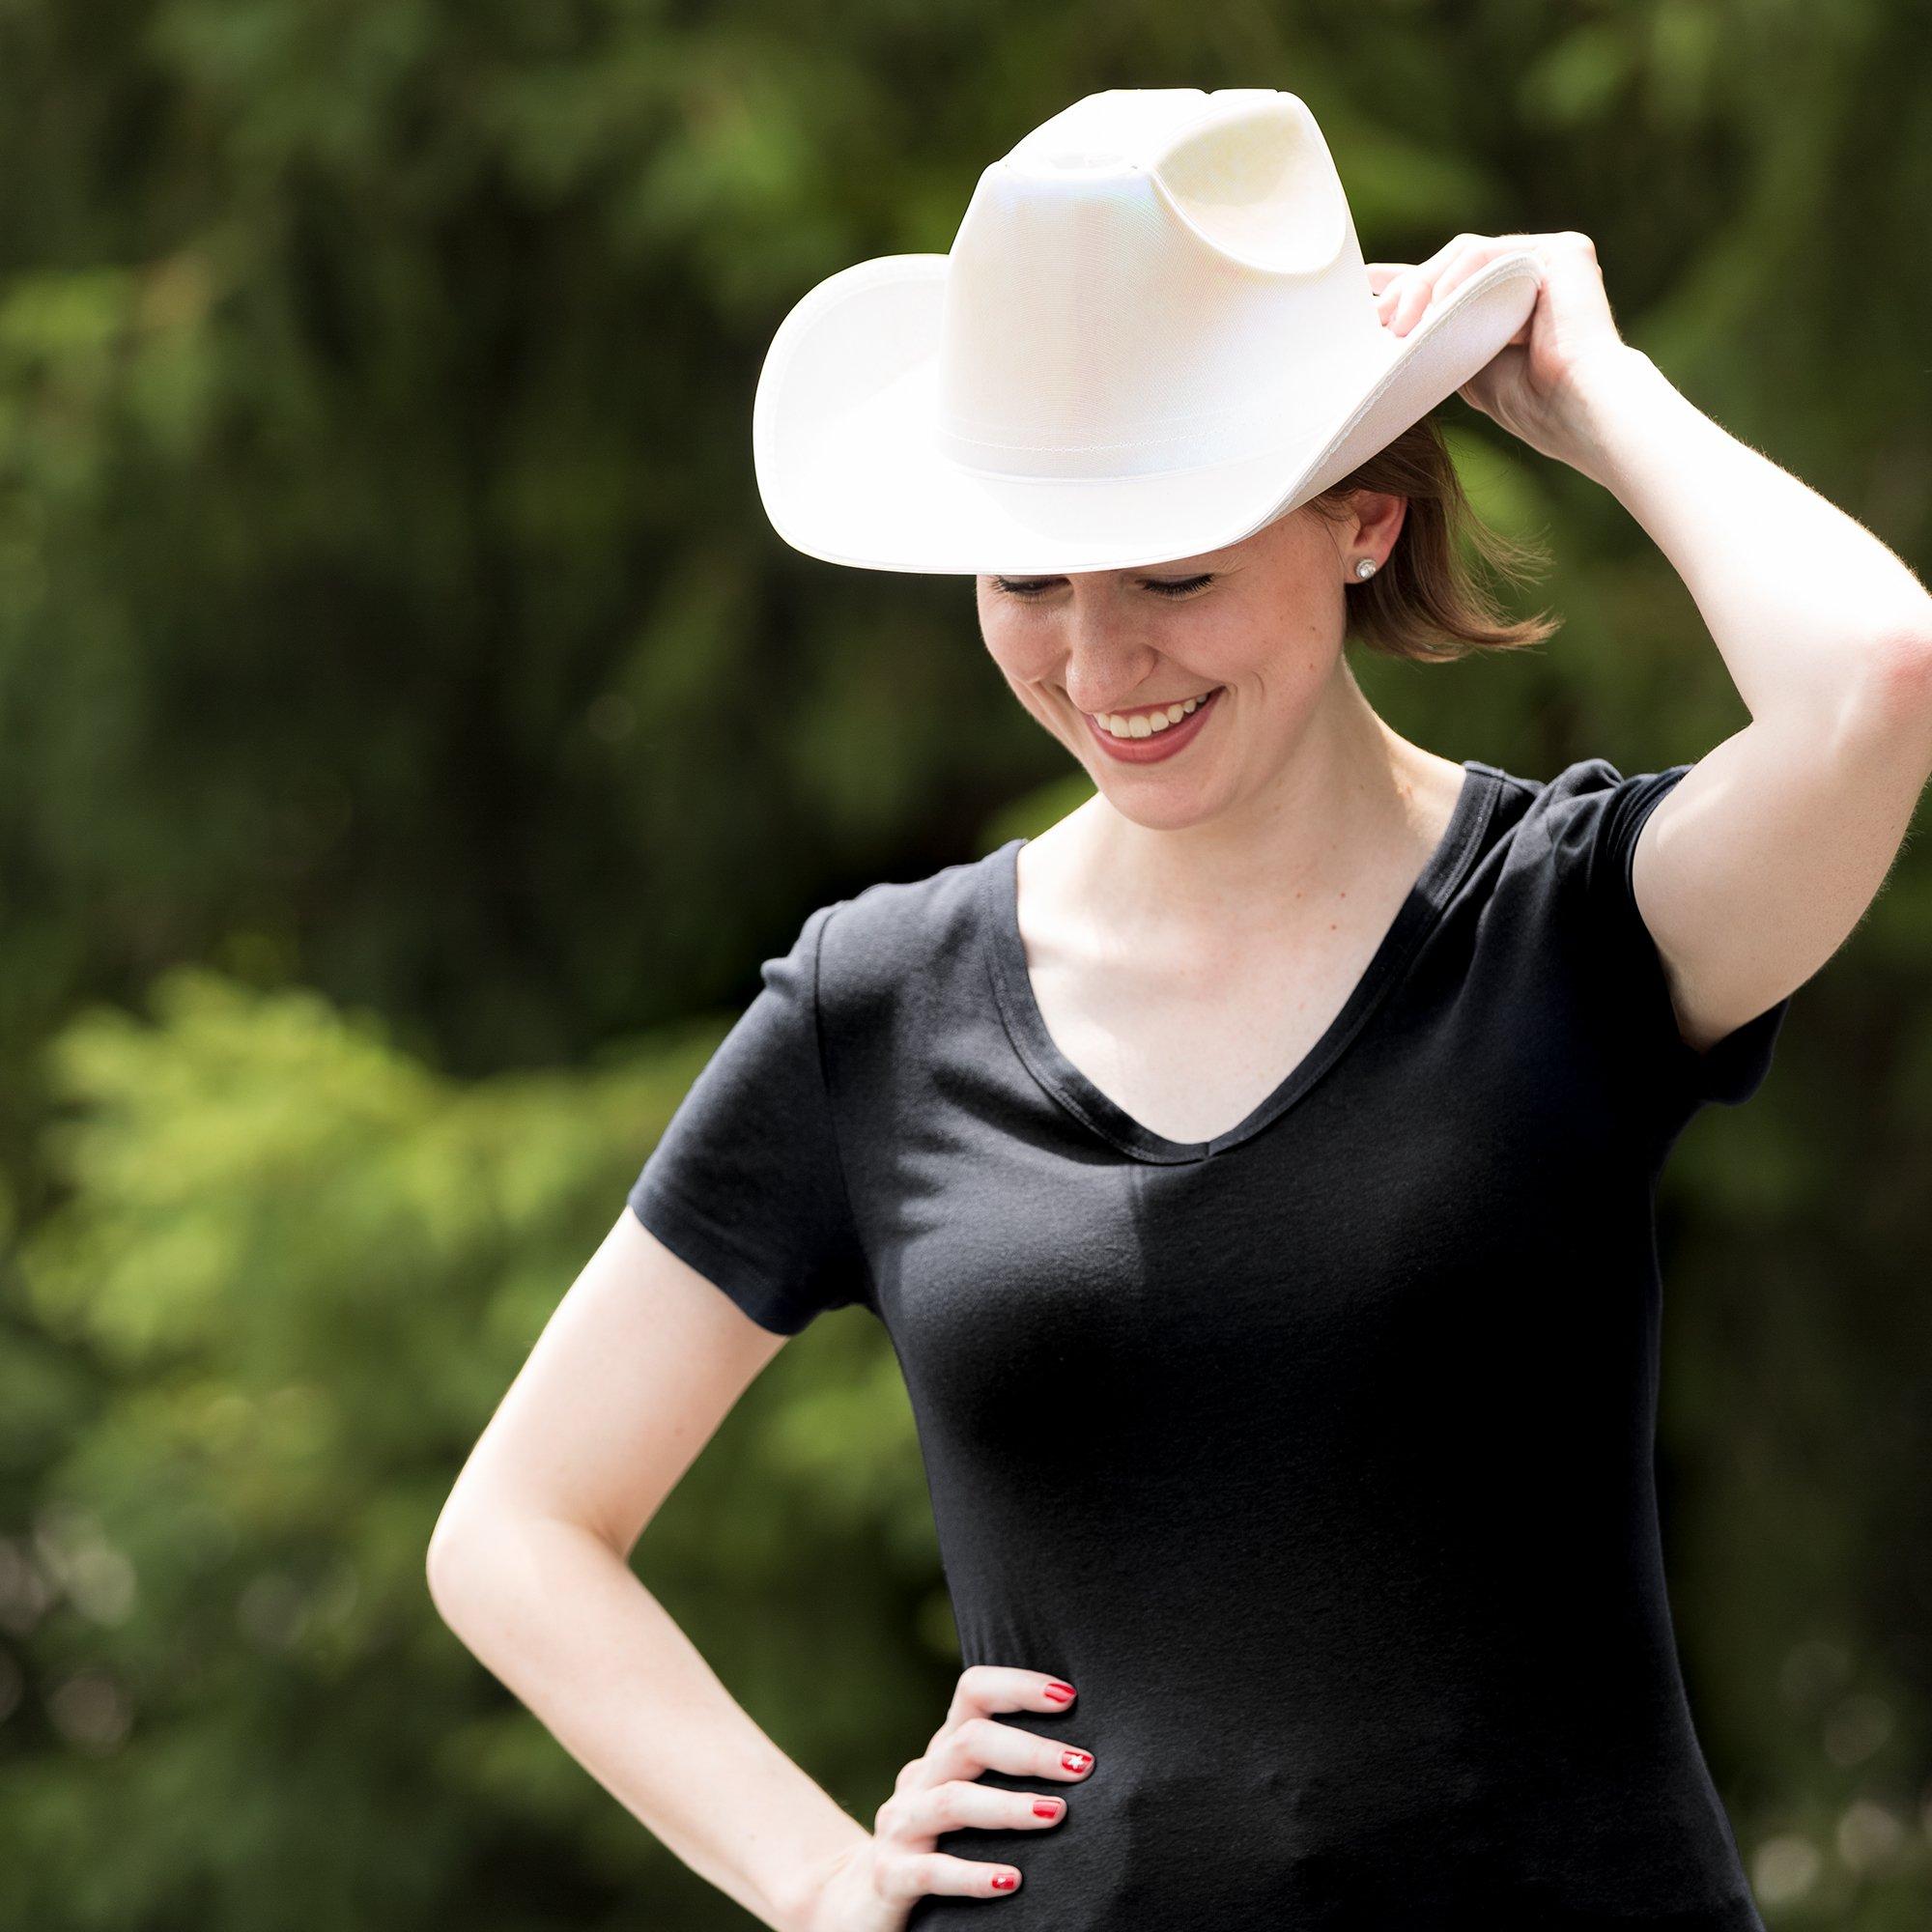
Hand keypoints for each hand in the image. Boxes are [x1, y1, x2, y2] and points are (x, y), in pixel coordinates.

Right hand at [792, 1666, 1087, 1928]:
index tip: (1070, 1697)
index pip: (973, 1692)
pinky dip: (972, 1875)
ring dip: (1007, 1807)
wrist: (858, 1901)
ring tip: (1056, 1814)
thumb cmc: (936, 1842)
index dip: (1018, 1686)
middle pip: (969, 1741)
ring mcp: (900, 1826)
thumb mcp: (964, 1795)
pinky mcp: (890, 1875)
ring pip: (953, 1802)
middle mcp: (921, 1778)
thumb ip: (1002, 1771)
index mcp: (943, 1751)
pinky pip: (931, 1872)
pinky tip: (1011, 1882)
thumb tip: (1087, 1756)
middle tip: (1082, 1767)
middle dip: (1029, 1751)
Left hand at [1367, 230, 1637, 463]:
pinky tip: (1440, 306)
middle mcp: (1528, 271)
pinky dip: (1459, 278)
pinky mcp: (1563, 251)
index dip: (1402, 279)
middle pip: (1450, 262)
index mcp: (1507, 299)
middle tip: (1374, 318)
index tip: (1360, 284)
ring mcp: (1546, 257)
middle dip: (1406, 287)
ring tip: (1401, 323)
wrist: (1578, 412)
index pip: (1447, 279)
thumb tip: (1386, 331)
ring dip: (1424, 284)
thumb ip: (1436, 340)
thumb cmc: (1531, 405)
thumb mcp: (1464, 369)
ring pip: (1465, 253)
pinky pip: (1491, 252)